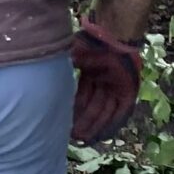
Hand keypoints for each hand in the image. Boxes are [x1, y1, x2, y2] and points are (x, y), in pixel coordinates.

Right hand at [71, 18, 141, 143]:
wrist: (112, 35)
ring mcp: (116, 86)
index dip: (73, 109)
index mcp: (91, 72)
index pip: (81, 96)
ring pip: (104, 110)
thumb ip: (63, 68)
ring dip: (94, 124)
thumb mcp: (71, 55)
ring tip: (81, 137)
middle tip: (71, 135)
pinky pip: (120, 111)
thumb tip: (45, 77)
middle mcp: (103, 81)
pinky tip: (102, 133)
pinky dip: (111, 122)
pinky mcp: (128, 91)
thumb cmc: (90, 42)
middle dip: (83, 121)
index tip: (64, 121)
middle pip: (93, 106)